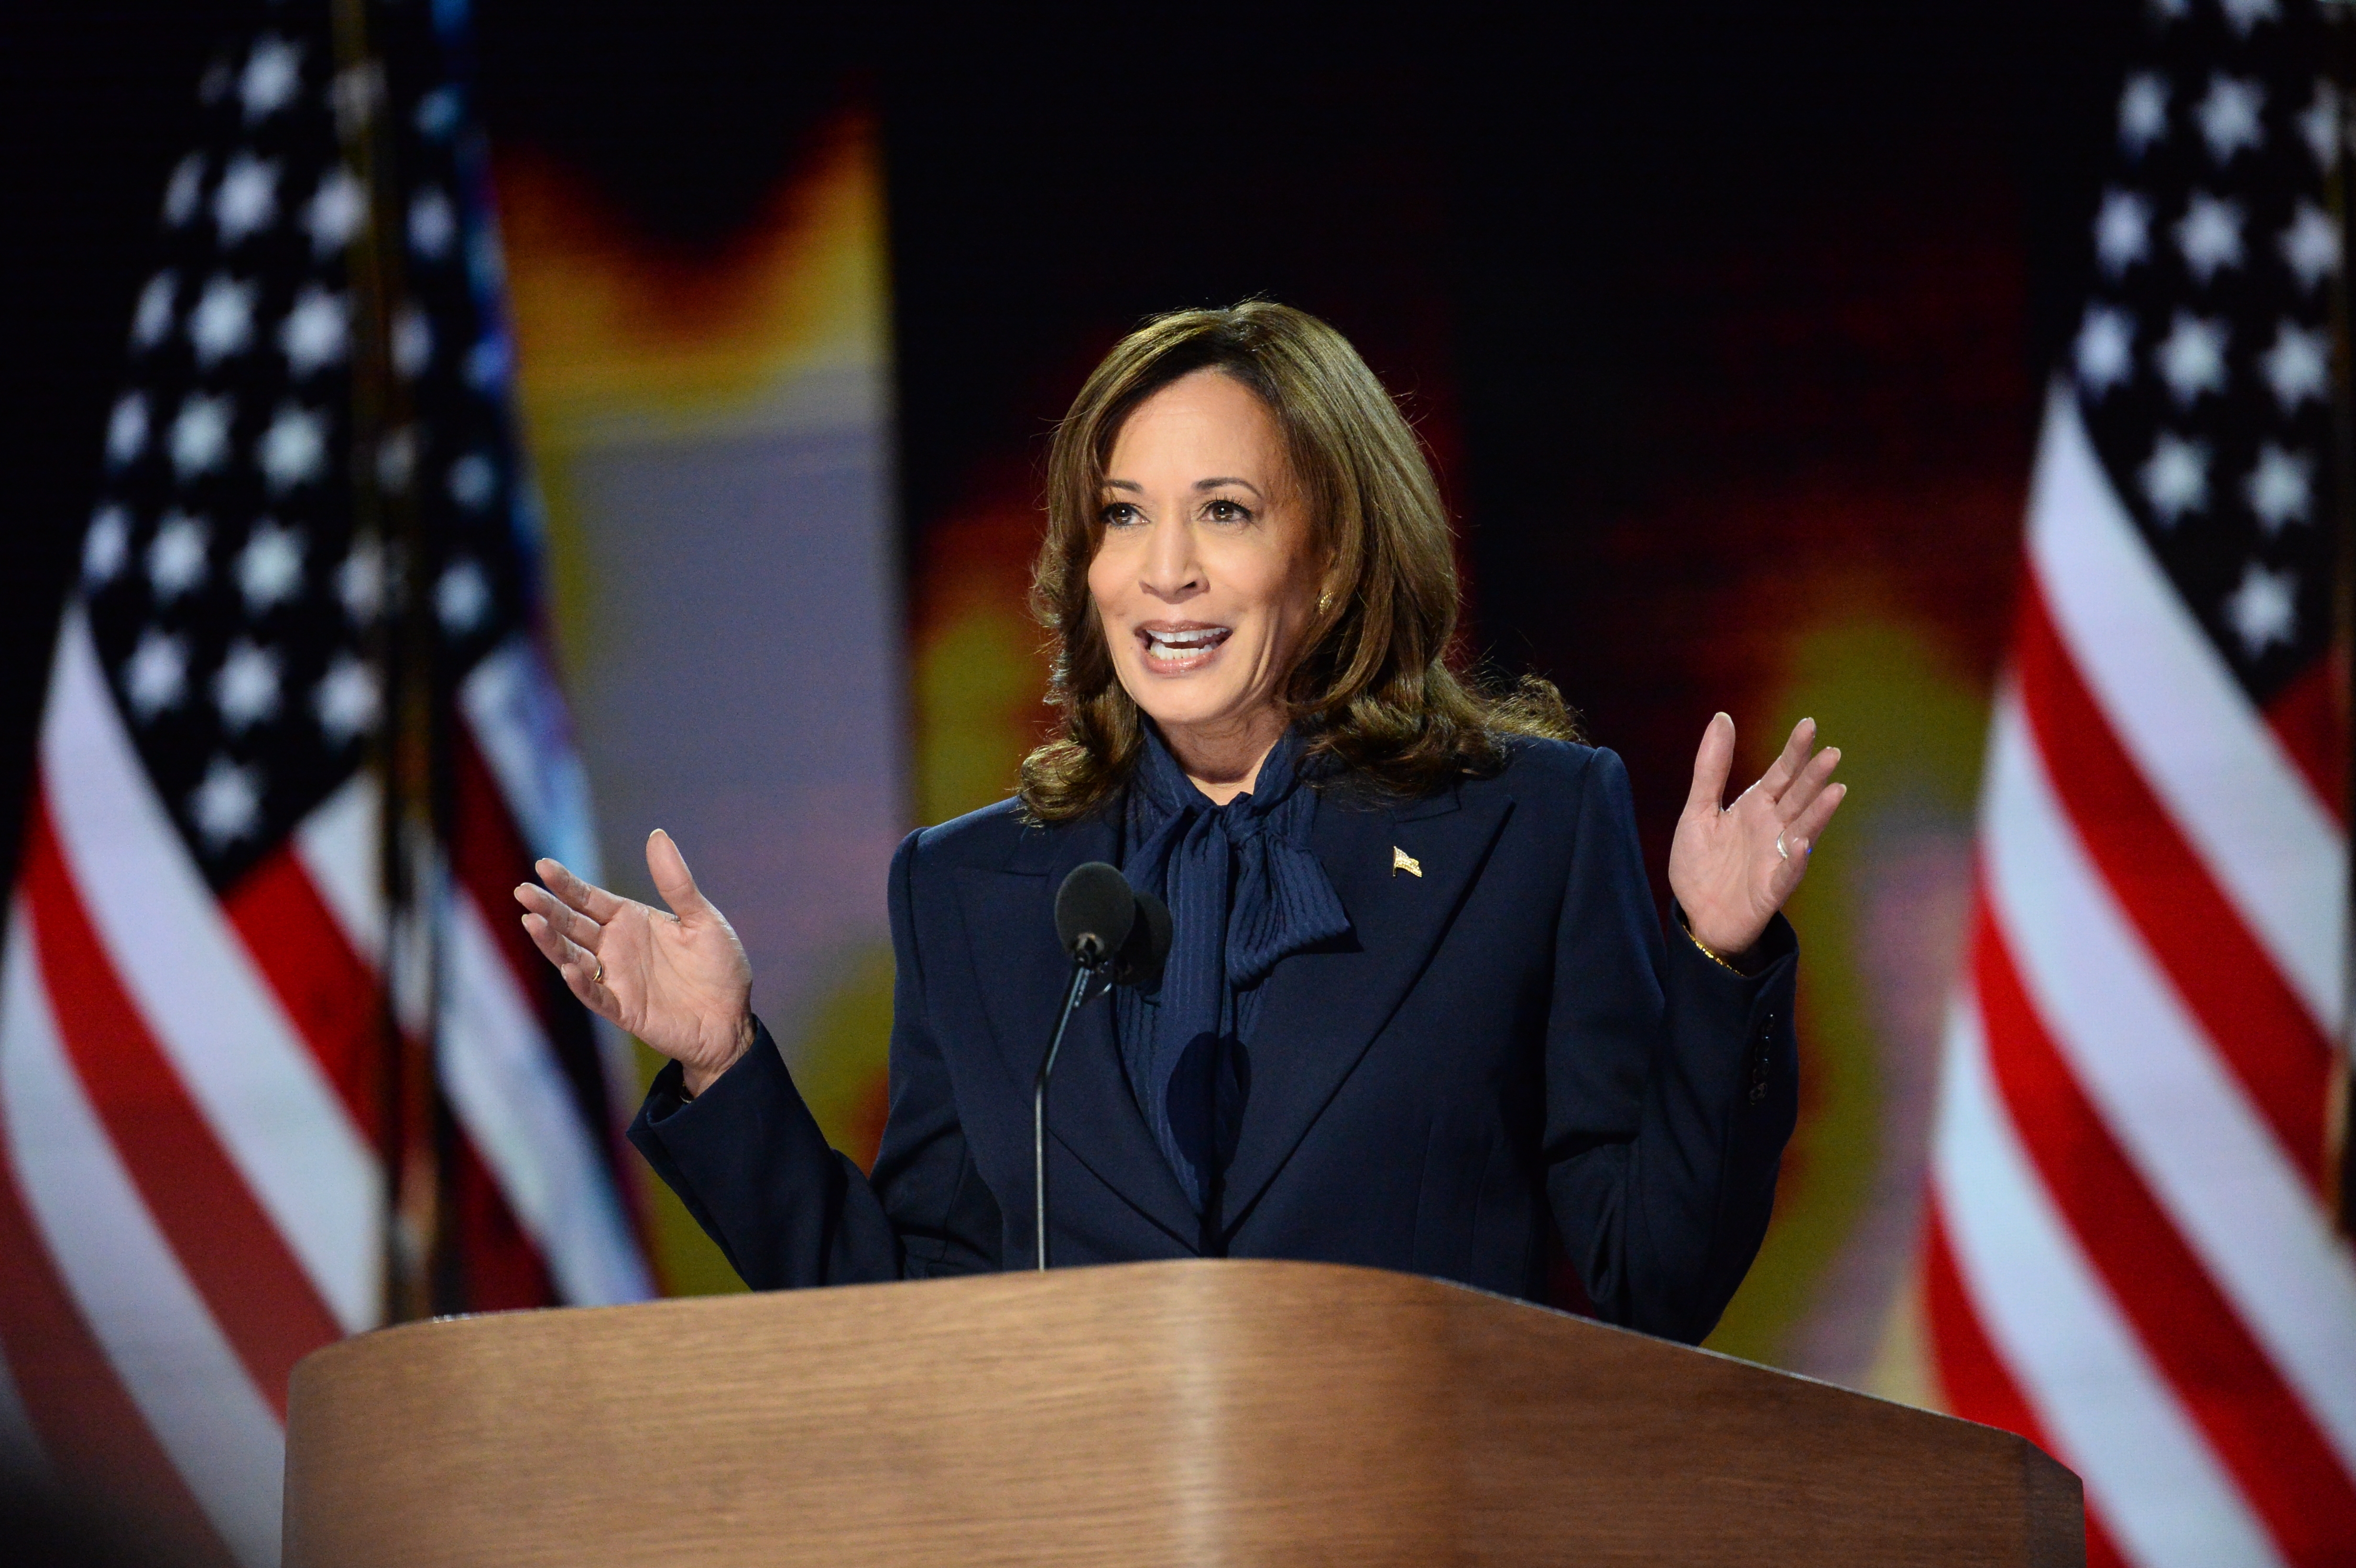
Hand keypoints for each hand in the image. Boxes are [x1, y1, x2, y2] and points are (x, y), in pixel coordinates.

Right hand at [516, 829, 754, 1095]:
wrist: (733, 1019)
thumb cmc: (719, 968)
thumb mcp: (702, 919)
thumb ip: (676, 882)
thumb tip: (657, 835)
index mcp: (631, 920)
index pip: (589, 898)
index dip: (566, 884)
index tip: (543, 866)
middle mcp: (616, 947)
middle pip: (573, 924)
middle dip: (548, 908)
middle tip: (523, 891)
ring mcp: (616, 978)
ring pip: (573, 957)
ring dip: (552, 942)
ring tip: (531, 921)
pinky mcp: (623, 1008)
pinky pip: (595, 994)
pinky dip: (581, 983)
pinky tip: (569, 967)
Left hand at [1668, 713, 1846, 960]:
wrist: (1697, 915)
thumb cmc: (1701, 863)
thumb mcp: (1698, 810)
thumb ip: (1711, 768)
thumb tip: (1723, 717)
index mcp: (1755, 806)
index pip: (1781, 773)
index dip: (1795, 751)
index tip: (1808, 724)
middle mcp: (1772, 828)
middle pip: (1798, 796)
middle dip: (1814, 776)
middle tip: (1831, 753)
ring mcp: (1776, 857)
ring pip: (1802, 829)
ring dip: (1819, 812)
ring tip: (1836, 790)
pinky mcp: (1773, 887)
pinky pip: (1788, 871)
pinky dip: (1795, 857)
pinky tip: (1800, 842)